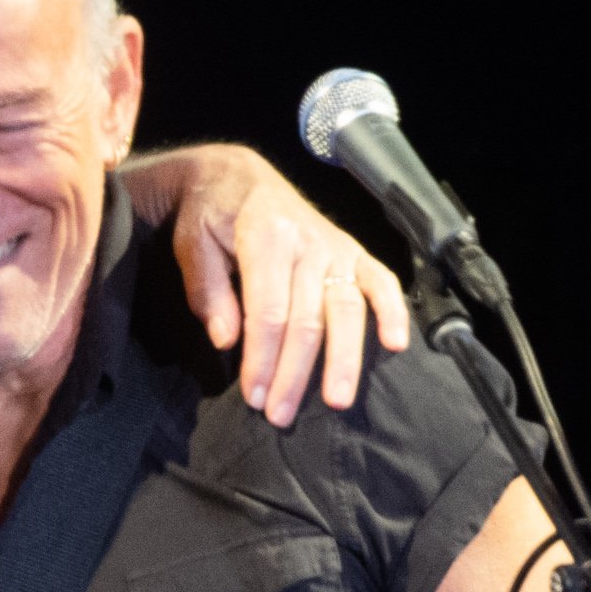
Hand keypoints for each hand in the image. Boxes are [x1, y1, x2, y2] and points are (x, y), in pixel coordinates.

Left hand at [157, 145, 411, 426]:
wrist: (239, 176)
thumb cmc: (213, 215)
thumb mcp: (194, 245)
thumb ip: (209, 292)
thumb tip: (228, 341)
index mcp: (266, 236)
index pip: (268, 311)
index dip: (263, 359)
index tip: (255, 396)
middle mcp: (308, 242)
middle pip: (308, 319)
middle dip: (295, 372)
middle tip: (281, 416)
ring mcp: (336, 247)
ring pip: (346, 309)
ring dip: (343, 360)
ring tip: (337, 401)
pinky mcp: (354, 252)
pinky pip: (381, 282)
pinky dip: (393, 311)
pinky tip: (396, 345)